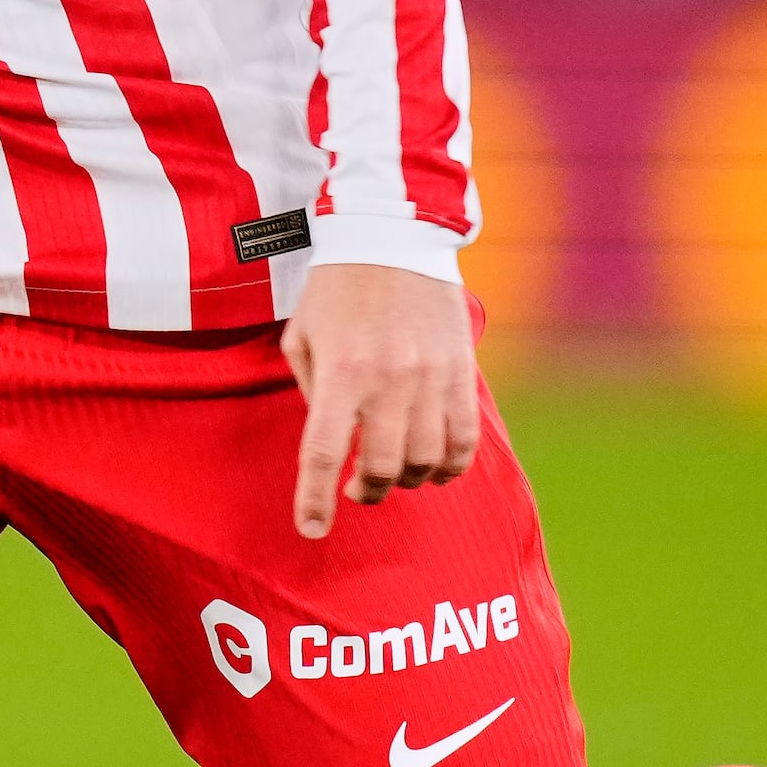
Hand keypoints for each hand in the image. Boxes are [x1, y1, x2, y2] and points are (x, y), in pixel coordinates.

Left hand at [282, 260, 481, 532]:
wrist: (394, 237)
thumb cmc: (337, 289)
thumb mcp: (302, 335)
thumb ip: (312, 391)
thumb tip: (330, 442)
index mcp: (340, 371)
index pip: (322, 451)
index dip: (316, 498)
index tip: (313, 529)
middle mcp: (386, 380)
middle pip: (380, 466)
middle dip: (367, 491)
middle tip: (358, 488)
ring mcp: (430, 378)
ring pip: (425, 460)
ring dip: (407, 480)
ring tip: (394, 472)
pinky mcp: (461, 372)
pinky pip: (463, 439)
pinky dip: (449, 466)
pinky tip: (434, 465)